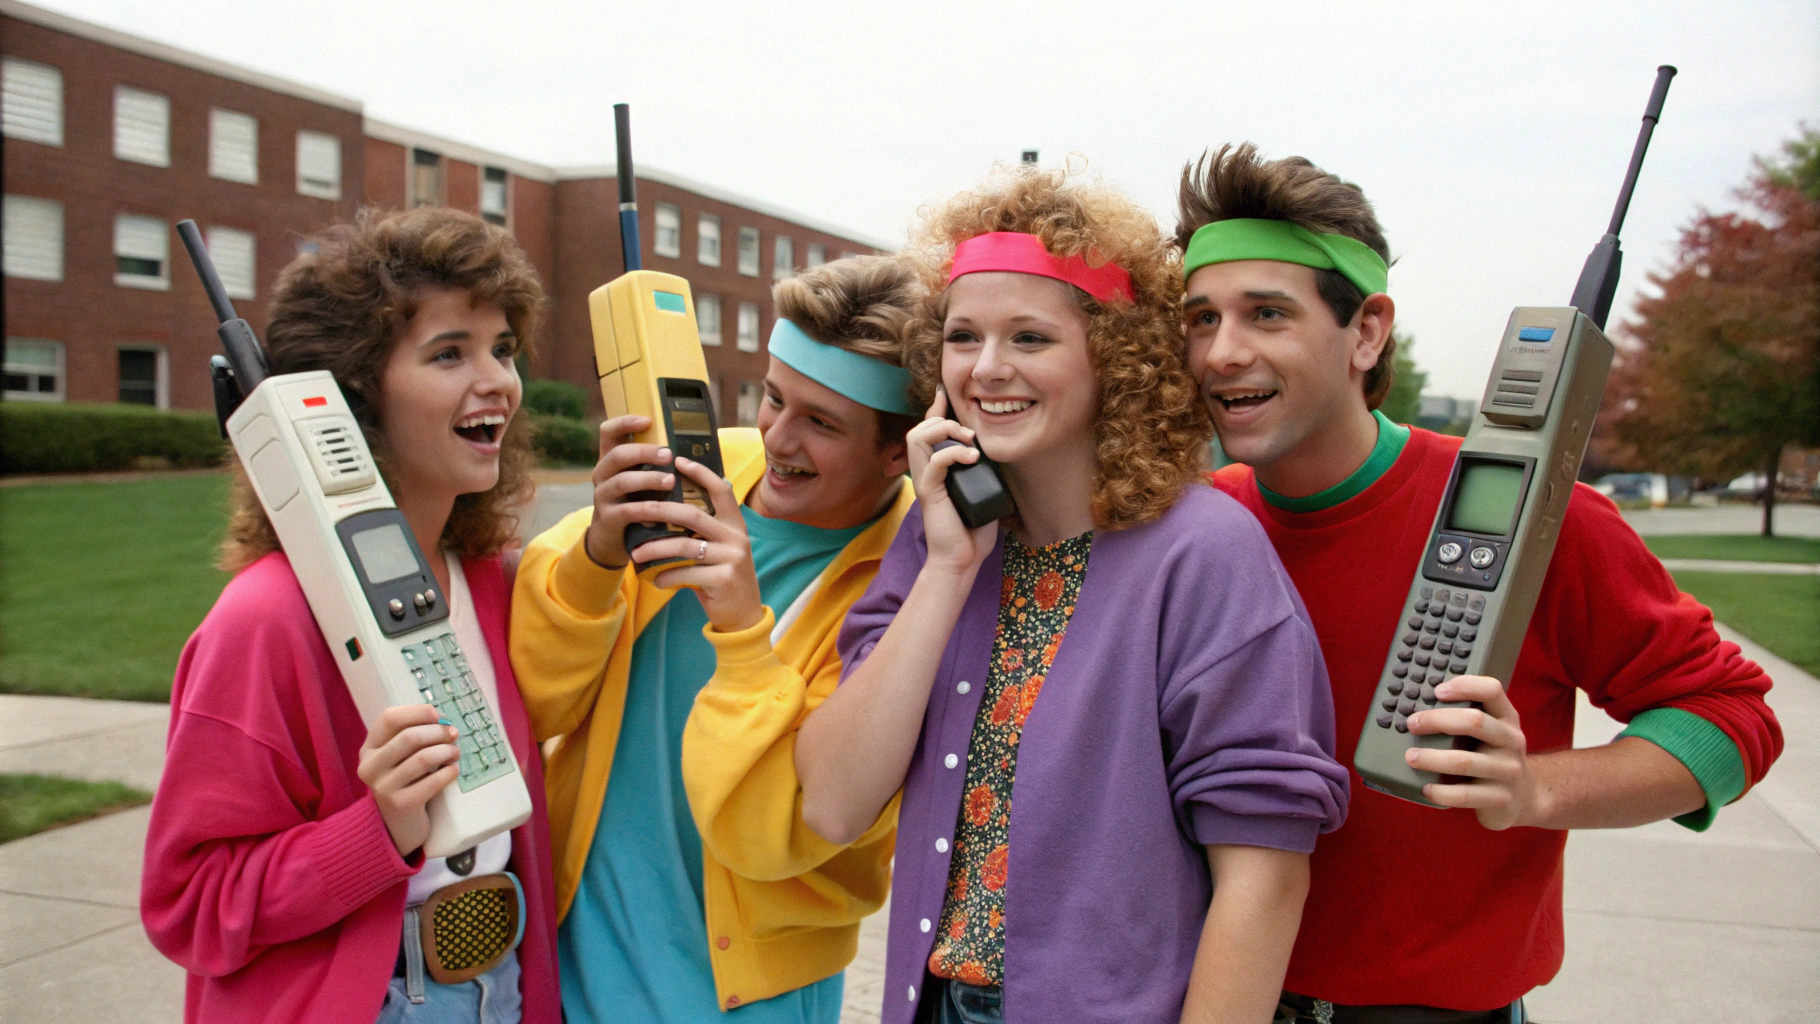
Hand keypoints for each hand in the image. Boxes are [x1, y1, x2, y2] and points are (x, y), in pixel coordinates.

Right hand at [357, 704, 460, 855]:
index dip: (417, 712)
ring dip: (446, 751)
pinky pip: (432, 782)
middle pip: (408, 737)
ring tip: (456, 752)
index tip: (438, 715)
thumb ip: (412, 736)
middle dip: (437, 732)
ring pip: (422, 758)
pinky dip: (448, 772)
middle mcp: (369, 766)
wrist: (397, 824)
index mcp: (368, 748)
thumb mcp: (399, 756)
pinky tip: (454, 770)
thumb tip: (443, 720)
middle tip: (454, 734)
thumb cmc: (404, 781)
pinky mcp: (400, 804)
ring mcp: (382, 787)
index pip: (389, 718)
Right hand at [583, 415, 691, 568]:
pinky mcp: (609, 518)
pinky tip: (663, 512)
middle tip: (669, 454)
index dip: (625, 422)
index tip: (647, 420)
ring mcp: (603, 496)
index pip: (608, 431)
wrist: (612, 538)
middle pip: (618, 455)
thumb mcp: (639, 479)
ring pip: (623, 481)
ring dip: (649, 479)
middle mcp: (602, 474)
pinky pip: (629, 511)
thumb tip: (689, 447)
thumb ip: (653, 464)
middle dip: (644, 452)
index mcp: (610, 459)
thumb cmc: (635, 501)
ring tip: (671, 481)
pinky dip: (648, 510)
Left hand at [637, 457, 763, 632]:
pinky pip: (686, 572)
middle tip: (636, 511)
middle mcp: (736, 537)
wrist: (742, 614)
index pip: (720, 490)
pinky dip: (666, 576)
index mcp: (734, 524)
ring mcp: (732, 558)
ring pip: (685, 546)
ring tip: (636, 554)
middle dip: (661, 511)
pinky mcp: (725, 579)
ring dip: (655, 549)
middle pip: (693, 515)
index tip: (677, 460)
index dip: (700, 474)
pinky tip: (656, 580)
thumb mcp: (718, 549)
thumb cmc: (721, 576)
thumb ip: (702, 531)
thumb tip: (662, 510)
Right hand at [905, 389, 997, 576]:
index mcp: (936, 469)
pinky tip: (972, 459)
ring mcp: (925, 481)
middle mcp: (926, 472)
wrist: (962, 559)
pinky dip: (953, 454)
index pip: (928, 431)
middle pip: (919, 428)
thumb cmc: (972, 530)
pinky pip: (933, 462)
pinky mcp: (928, 493)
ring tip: (969, 442)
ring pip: (918, 438)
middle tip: (970, 434)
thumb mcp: (982, 490)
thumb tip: (999, 455)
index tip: (945, 393)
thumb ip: (983, 471)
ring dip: (945, 431)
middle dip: (944, 420)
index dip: (936, 409)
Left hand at [1404, 674, 1539, 829]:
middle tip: (1411, 724)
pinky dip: (1441, 791)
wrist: (1524, 797)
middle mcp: (1512, 741)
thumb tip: (1418, 709)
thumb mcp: (1490, 733)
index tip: (1436, 691)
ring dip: (1432, 758)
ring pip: (1465, 761)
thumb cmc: (1493, 757)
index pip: (1492, 690)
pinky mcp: (1500, 798)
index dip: (1464, 686)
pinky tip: (1425, 788)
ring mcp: (1508, 770)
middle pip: (1475, 722)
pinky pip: (1465, 794)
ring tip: (1411, 757)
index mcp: (1507, 718)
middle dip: (1437, 720)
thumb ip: (1466, 718)